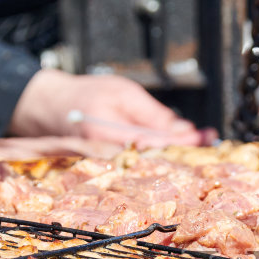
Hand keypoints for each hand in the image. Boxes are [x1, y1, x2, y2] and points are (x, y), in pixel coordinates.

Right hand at [8, 69, 202, 146]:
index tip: (205, 135)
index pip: (155, 143)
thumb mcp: (123, 93)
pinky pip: (139, 162)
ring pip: (149, 162)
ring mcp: (108, 164)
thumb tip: (183, 130)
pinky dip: (157, 154)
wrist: (50, 106)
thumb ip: (153, 115)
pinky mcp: (110, 165)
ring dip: (172, 152)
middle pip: (154, 158)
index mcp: (109, 135)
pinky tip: (173, 147)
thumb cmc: (86, 94)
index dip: (183, 141)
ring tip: (197, 141)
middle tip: (208, 138)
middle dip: (182, 148)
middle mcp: (108, 155)